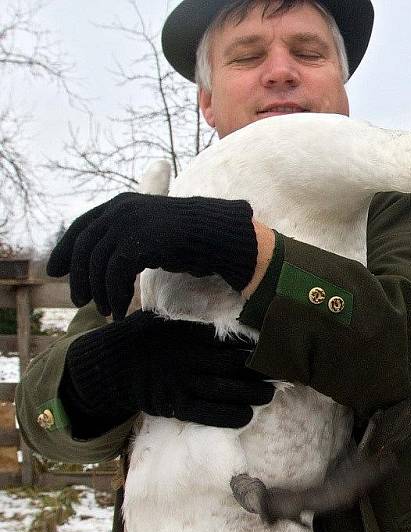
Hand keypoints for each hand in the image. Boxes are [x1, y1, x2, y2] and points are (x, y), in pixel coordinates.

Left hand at [47, 192, 257, 319]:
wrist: (219, 236)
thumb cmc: (193, 238)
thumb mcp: (153, 232)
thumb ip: (129, 237)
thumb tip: (108, 258)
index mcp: (122, 203)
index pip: (81, 226)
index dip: (64, 250)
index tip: (55, 271)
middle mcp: (121, 209)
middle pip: (85, 247)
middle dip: (79, 278)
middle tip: (80, 302)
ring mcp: (128, 223)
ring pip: (98, 264)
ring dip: (100, 293)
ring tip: (107, 312)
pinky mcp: (138, 242)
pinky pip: (114, 274)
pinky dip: (115, 296)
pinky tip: (121, 311)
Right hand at [60, 310, 273, 437]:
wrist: (108, 366)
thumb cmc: (142, 337)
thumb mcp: (164, 318)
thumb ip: (193, 322)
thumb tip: (228, 317)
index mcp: (187, 333)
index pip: (228, 339)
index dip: (254, 345)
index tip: (274, 347)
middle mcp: (187, 357)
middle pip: (232, 364)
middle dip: (260, 369)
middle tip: (283, 371)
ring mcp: (181, 383)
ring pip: (225, 390)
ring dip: (252, 393)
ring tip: (271, 393)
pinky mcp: (174, 405)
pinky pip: (206, 414)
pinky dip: (230, 415)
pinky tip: (248, 415)